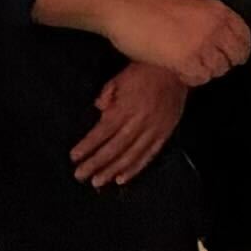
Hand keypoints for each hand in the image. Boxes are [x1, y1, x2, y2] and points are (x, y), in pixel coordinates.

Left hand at [73, 55, 187, 188]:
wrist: (177, 69)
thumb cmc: (143, 71)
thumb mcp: (119, 78)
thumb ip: (106, 96)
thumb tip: (98, 110)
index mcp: (125, 108)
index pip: (102, 132)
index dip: (87, 145)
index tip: (73, 157)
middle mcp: (139, 122)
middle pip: (115, 147)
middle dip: (96, 163)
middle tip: (80, 175)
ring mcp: (154, 129)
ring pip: (132, 155)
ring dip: (113, 170)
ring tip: (99, 182)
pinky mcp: (166, 133)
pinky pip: (150, 154)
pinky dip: (136, 167)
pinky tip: (123, 178)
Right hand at [89, 0, 250, 86]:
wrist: (126, 9)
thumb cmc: (152, 7)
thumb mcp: (192, 6)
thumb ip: (210, 20)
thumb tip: (222, 39)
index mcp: (219, 11)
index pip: (245, 36)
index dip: (239, 50)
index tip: (232, 57)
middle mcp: (216, 27)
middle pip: (235, 56)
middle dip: (222, 63)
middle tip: (206, 64)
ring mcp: (202, 43)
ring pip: (218, 69)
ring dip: (204, 71)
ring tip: (188, 66)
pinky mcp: (186, 60)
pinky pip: (200, 78)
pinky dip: (191, 79)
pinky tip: (180, 72)